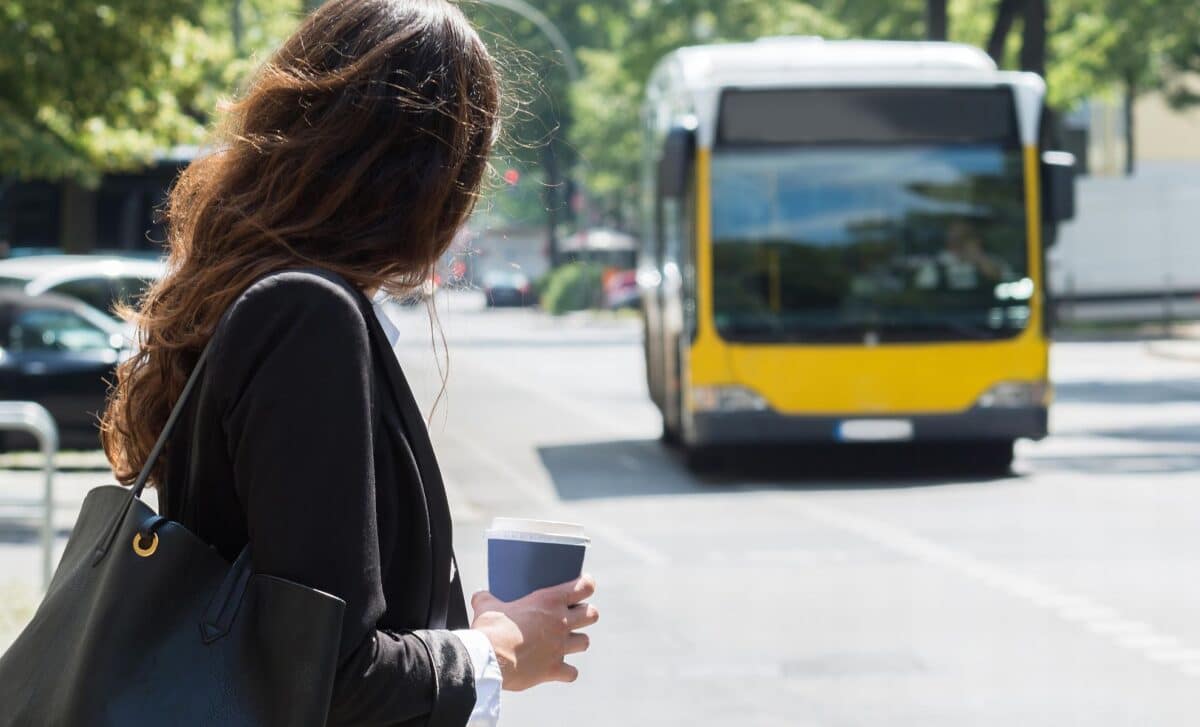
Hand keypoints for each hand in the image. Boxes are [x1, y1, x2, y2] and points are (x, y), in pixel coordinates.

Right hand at [470, 575, 598, 691]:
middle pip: (592, 615)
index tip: (582, 588)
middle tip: (573, 617)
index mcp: (549, 601)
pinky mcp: (553, 669)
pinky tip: (557, 669)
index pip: (584, 587)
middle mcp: (560, 622)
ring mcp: (559, 647)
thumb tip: (479, 596)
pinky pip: (572, 673)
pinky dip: (567, 672)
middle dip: (586, 614)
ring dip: (578, 641)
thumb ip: (486, 599)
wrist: (488, 659)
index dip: (586, 586)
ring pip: (585, 642)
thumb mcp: (486, 606)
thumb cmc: (490, 629)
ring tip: (566, 642)